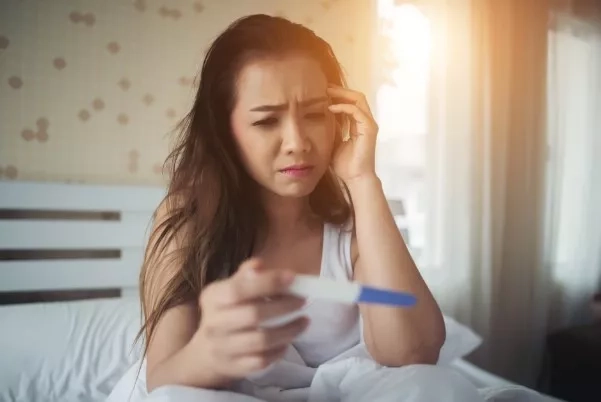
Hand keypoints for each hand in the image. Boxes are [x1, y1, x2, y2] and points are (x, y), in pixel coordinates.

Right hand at [193, 258, 307, 383]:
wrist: (205, 354)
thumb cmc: (225, 313)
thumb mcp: (228, 290)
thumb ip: (245, 276)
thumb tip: (259, 264)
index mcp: (213, 298)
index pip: (239, 290)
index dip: (267, 283)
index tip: (292, 277)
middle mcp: (214, 324)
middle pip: (253, 315)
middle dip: (283, 306)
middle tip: (303, 301)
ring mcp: (223, 348)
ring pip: (261, 341)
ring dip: (288, 330)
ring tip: (304, 321)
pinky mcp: (234, 368)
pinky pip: (262, 361)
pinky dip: (279, 351)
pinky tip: (288, 341)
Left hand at [327, 85, 377, 182]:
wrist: (354, 178)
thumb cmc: (345, 164)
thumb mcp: (334, 142)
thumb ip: (332, 129)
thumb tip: (321, 117)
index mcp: (359, 124)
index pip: (351, 103)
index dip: (338, 96)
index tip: (323, 92)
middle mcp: (366, 122)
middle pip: (356, 97)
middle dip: (340, 90)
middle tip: (325, 87)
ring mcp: (369, 124)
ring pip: (358, 99)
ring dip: (342, 94)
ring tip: (327, 92)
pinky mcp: (369, 129)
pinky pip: (356, 111)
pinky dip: (343, 107)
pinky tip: (330, 108)